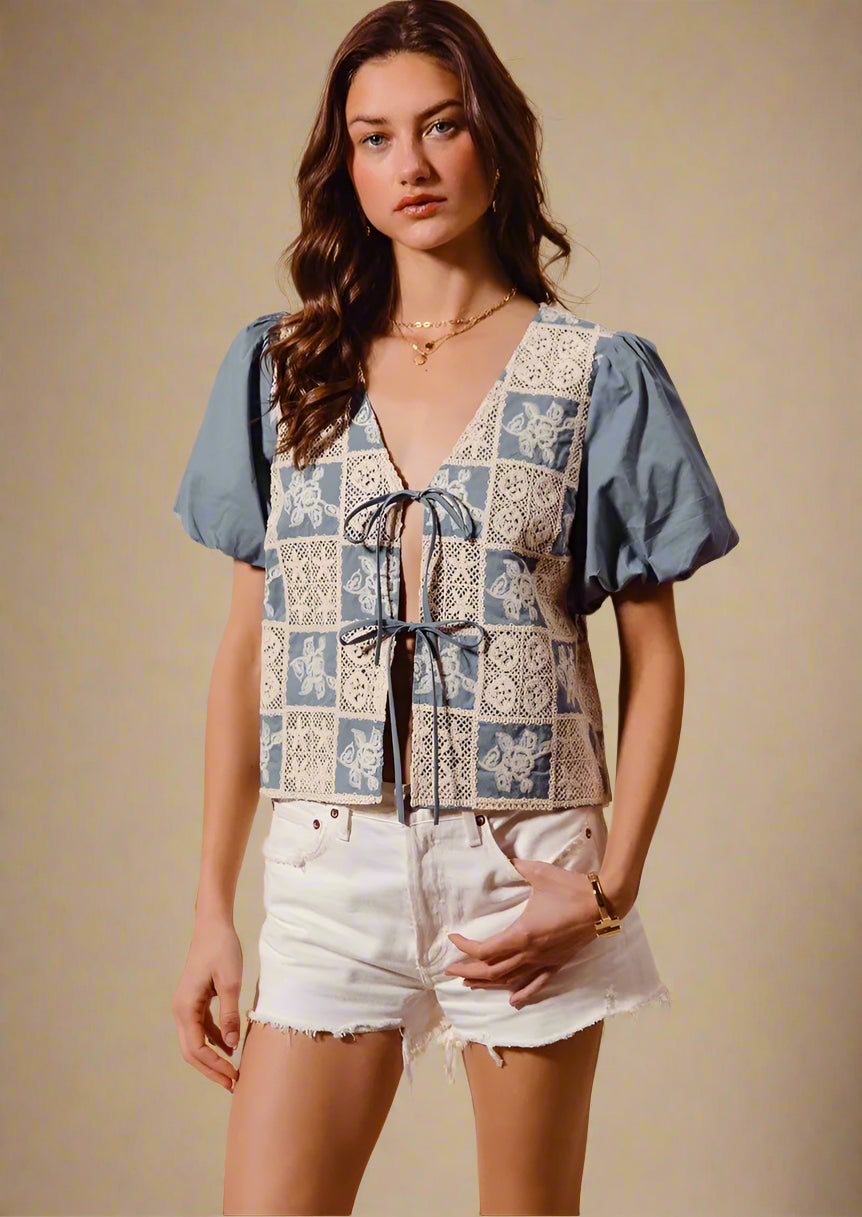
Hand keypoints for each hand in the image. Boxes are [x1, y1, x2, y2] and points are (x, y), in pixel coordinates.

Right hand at [172, 916, 243, 1091]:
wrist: (212, 926)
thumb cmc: (222, 949)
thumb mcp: (230, 982)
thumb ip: (229, 1014)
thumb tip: (231, 1046)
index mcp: (185, 1008)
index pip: (197, 1049)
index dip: (214, 1067)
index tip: (234, 1077)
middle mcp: (181, 1010)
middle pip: (192, 1051)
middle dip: (211, 1069)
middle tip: (233, 1084)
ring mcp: (186, 1006)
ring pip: (196, 1041)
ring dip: (213, 1057)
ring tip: (233, 1072)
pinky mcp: (195, 1000)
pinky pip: (202, 1028)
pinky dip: (214, 1041)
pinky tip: (230, 1047)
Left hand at [445, 859, 632, 1007]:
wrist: (602, 904)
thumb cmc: (569, 888)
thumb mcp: (539, 872)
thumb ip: (518, 866)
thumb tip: (505, 858)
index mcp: (522, 933)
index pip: (485, 950)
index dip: (465, 947)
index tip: (453, 938)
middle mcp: (530, 953)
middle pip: (492, 971)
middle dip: (468, 971)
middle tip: (450, 969)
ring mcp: (544, 961)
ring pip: (510, 981)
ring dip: (487, 983)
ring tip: (469, 983)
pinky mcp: (557, 964)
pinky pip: (537, 984)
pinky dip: (522, 993)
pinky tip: (512, 1001)